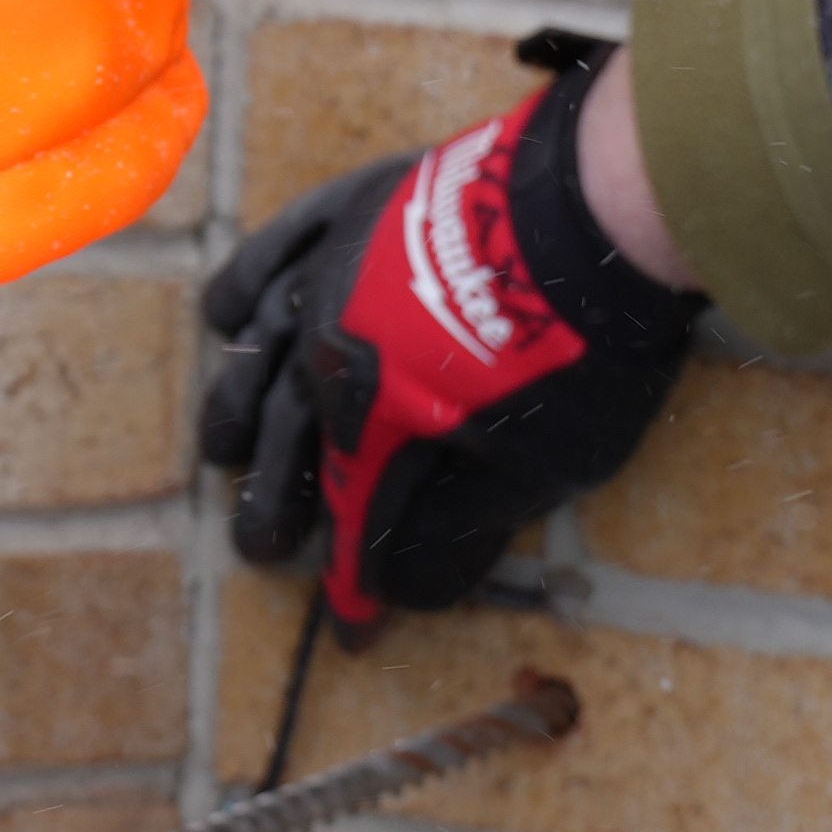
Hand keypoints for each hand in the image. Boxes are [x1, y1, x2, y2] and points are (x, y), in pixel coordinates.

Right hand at [194, 37, 706, 634]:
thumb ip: (464, 523)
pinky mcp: (358, 205)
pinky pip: (277, 248)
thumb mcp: (544, 466)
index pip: (352, 508)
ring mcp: (336, 266)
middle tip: (259, 551)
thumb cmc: (583, 345)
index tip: (353, 629)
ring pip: (262, 348)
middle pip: (290, 436)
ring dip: (238, 408)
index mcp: (372, 411)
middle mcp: (332, 341)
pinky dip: (245, 289)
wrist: (607, 202)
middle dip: (276, 502)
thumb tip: (411, 585)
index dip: (351, 575)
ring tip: (223, 454)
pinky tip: (230, 320)